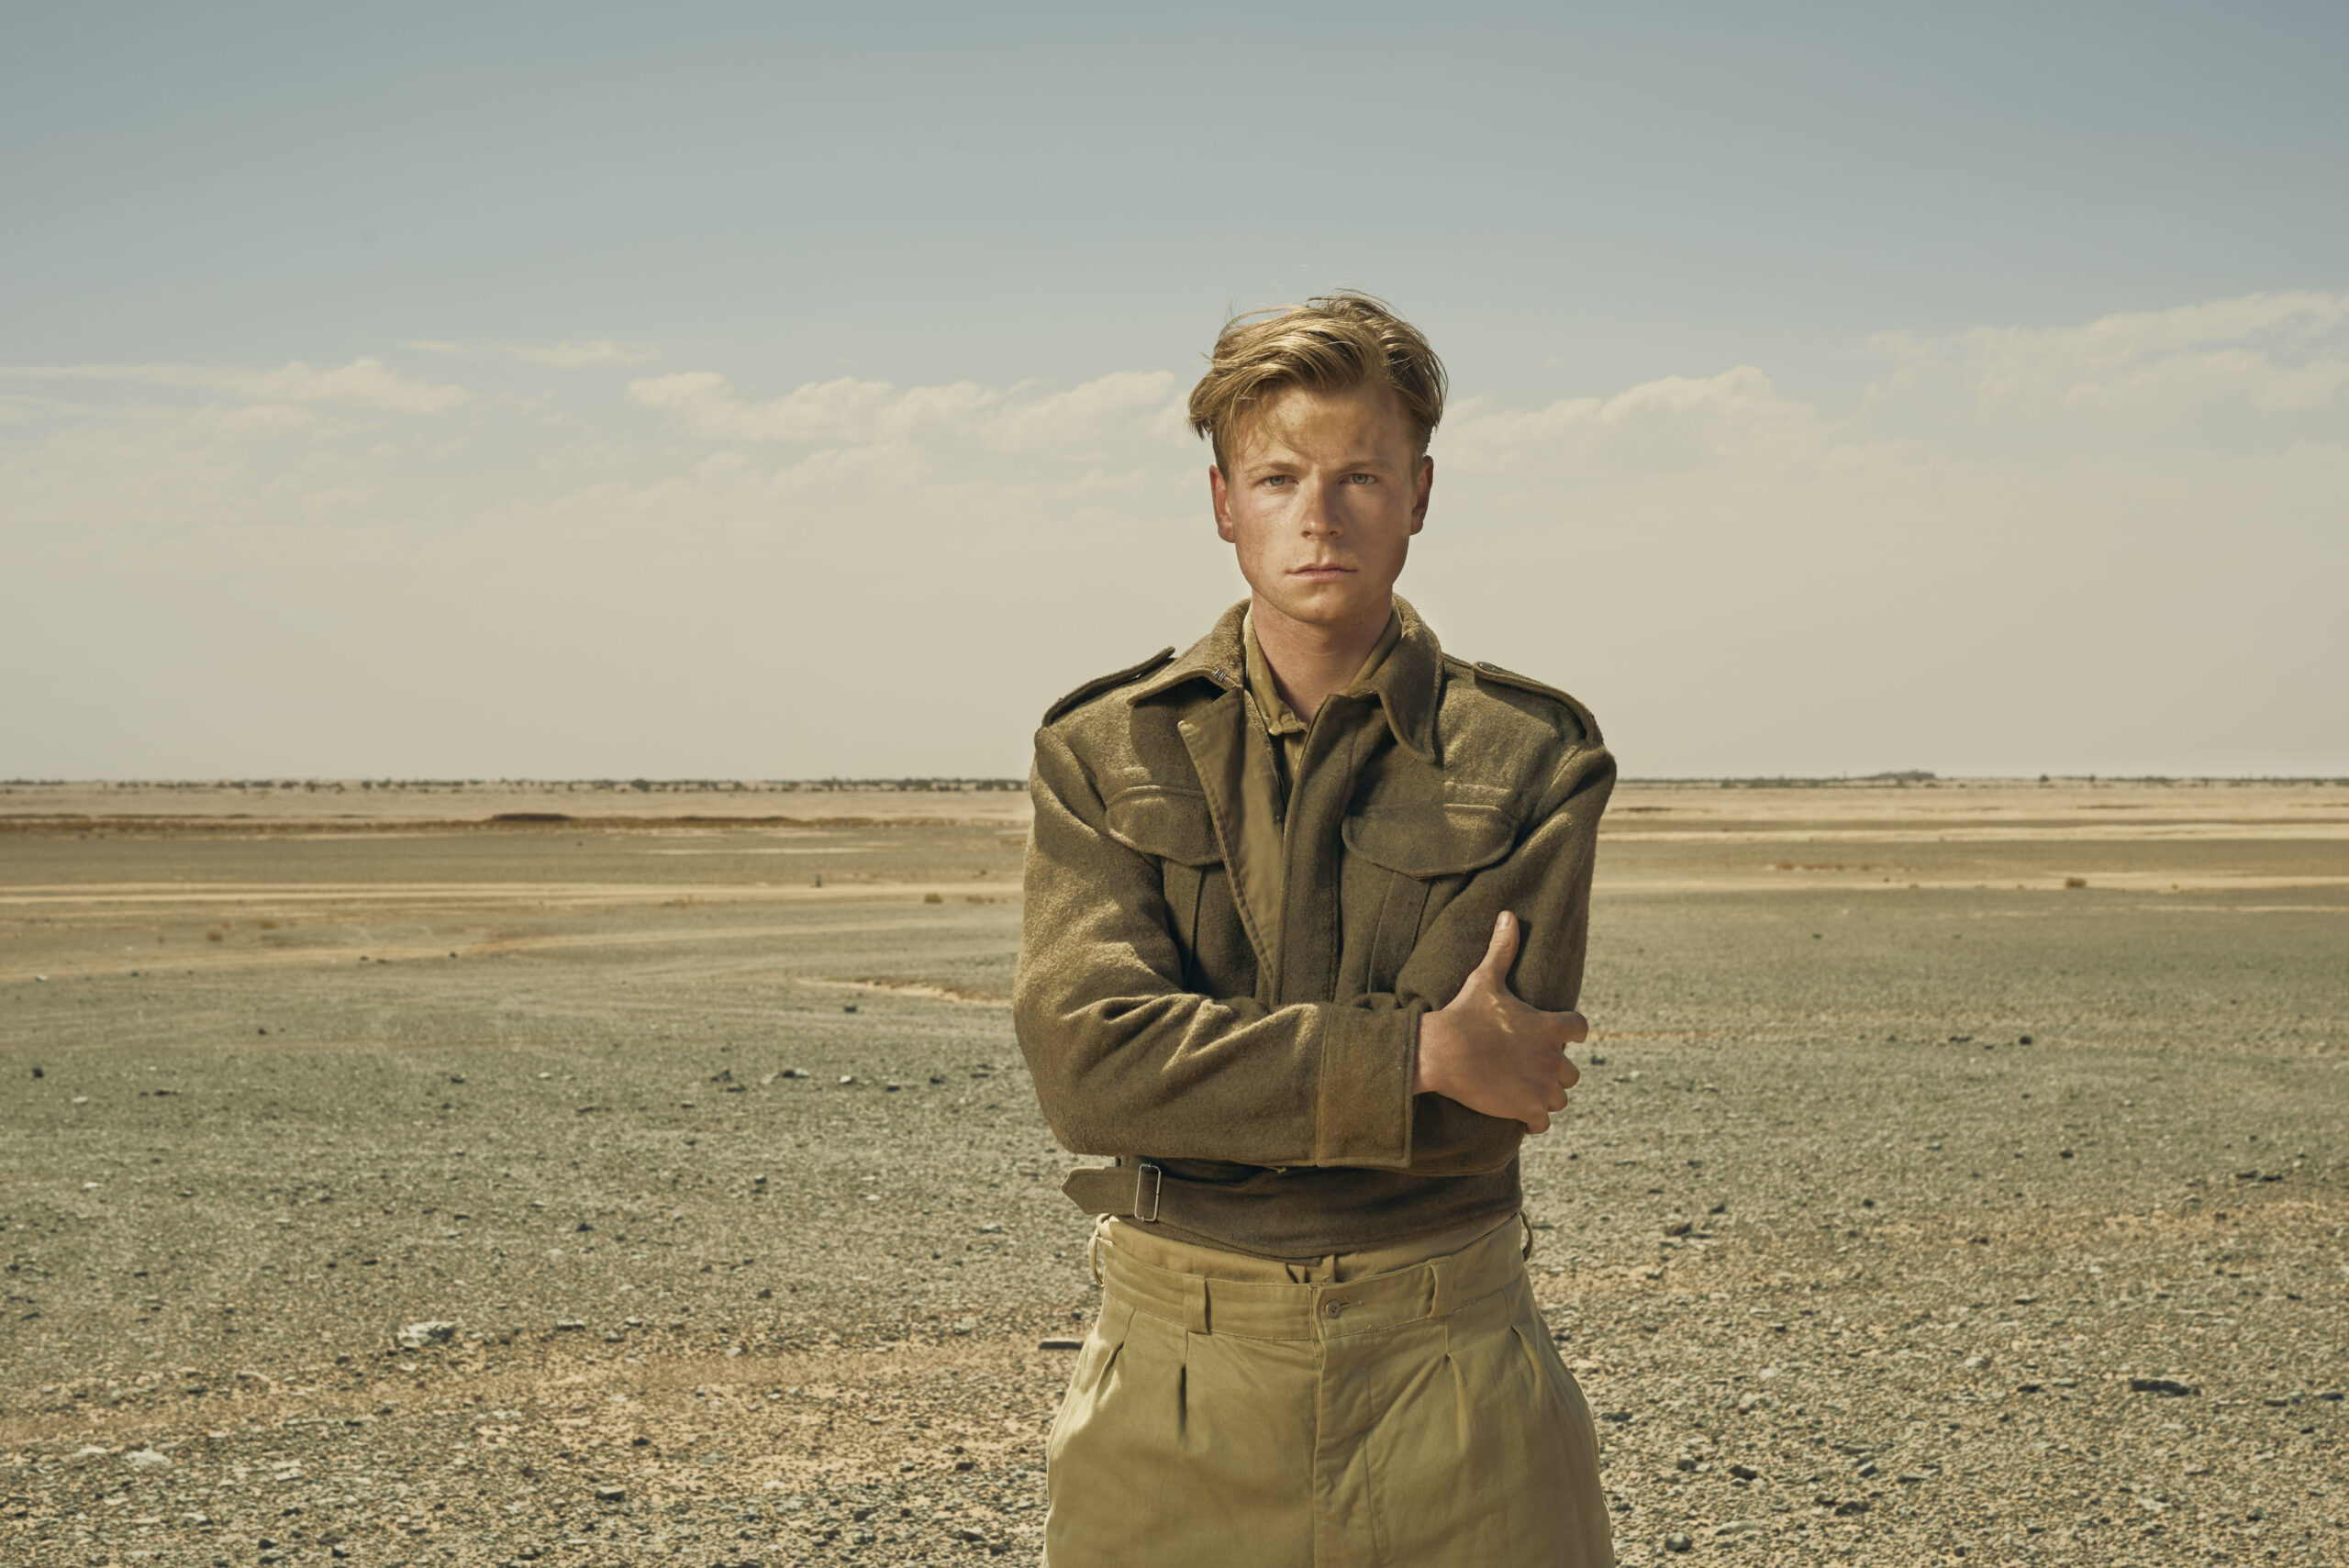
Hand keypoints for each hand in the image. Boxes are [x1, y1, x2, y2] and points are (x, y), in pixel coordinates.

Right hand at [1412, 910, 1586, 1132]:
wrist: (1444, 1052)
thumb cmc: (1465, 1014)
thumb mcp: (1485, 979)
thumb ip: (1502, 949)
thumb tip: (1508, 915)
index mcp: (1549, 1026)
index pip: (1579, 1029)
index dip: (1571, 1033)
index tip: (1558, 1037)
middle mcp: (1553, 1057)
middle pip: (1572, 1072)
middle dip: (1555, 1072)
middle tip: (1529, 1069)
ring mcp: (1542, 1086)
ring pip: (1559, 1098)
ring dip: (1545, 1097)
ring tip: (1522, 1092)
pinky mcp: (1527, 1109)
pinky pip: (1543, 1122)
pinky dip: (1533, 1121)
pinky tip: (1517, 1114)